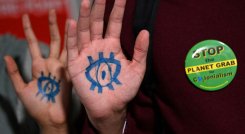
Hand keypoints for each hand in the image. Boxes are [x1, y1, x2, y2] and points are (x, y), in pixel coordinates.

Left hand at [4, 10, 69, 133]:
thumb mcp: (21, 89)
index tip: (26, 17)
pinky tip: (78, 35)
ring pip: (65, 45)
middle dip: (52, 25)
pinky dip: (75, 45)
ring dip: (66, 32)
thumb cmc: (37, 106)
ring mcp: (63, 67)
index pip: (35, 44)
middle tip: (52, 10)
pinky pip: (73, 56)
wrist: (51, 118)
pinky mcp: (71, 72)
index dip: (29, 31)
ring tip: (68, 18)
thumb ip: (14, 73)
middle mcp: (52, 64)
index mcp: (40, 66)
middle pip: (53, 40)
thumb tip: (6, 56)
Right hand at [67, 0, 148, 132]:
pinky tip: (72, 22)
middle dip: (98, 8)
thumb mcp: (137, 70)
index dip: (117, 9)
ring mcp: (86, 54)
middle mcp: (98, 46)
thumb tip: (145, 31)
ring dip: (83, 17)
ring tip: (85, 2)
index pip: (114, 22)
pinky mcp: (75, 64)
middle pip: (96, 22)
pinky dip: (72, 36)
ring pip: (83, 31)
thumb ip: (140, 51)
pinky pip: (72, 47)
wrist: (111, 107)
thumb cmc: (124, 90)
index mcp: (112, 45)